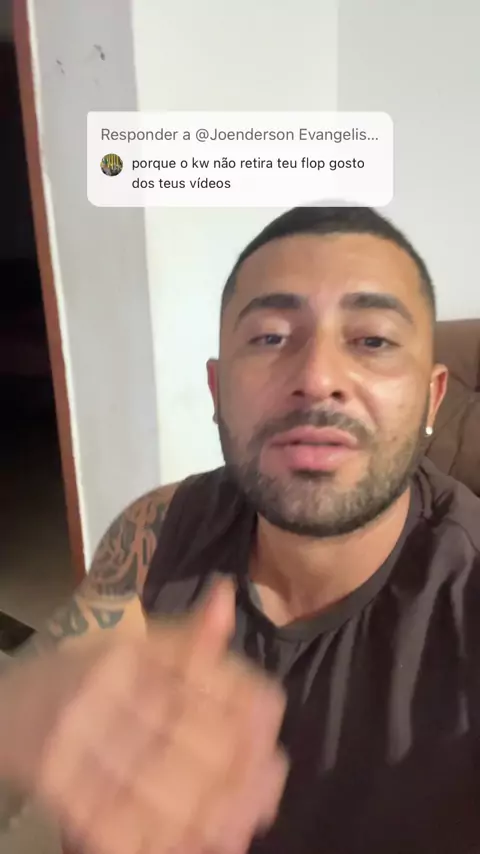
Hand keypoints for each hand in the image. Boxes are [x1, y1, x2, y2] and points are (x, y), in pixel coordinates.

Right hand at [34, 579, 287, 853]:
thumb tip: (227, 594)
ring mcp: (73, 740)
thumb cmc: (83, 676)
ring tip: (246, 822)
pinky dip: (160, 840)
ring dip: (206, 808)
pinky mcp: (55, 786)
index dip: (238, 693)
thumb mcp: (132, 648)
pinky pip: (113, 821)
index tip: (272, 714)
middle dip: (233, 758)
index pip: (189, 669)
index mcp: (122, 652)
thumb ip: (186, 639)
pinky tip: (199, 844)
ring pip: (152, 779)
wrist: (8, 710)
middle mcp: (98, 688)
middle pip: (179, 727)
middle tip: (272, 779)